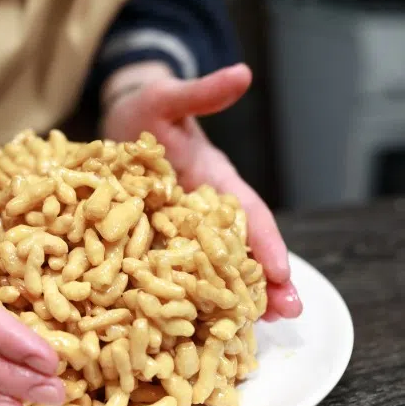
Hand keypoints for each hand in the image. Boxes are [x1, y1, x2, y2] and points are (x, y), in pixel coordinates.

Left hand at [102, 63, 300, 319]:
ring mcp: (181, 228)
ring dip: (232, 296)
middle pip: (240, 250)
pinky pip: (174, 270)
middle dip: (264, 283)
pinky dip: (188, 295)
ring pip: (213, 268)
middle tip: (285, 317)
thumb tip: (242, 73)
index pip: (250, 214)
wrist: (119, 120)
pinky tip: (190, 324)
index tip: (281, 273)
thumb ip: (201, 93)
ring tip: (251, 332)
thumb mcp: (168, 98)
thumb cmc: (146, 110)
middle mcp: (205, 210)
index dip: (267, 243)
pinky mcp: (155, 239)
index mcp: (216, 181)